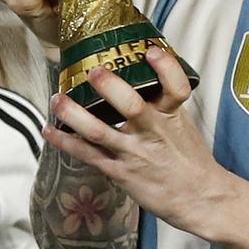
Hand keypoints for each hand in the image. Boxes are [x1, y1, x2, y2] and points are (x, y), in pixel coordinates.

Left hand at [43, 47, 226, 235]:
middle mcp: (153, 131)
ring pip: (99, 131)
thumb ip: (163, 101)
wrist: (199, 197)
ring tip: (58, 98)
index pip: (175, 87)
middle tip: (93, 71)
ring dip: (74, 114)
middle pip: (131, 106)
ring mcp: (134, 152)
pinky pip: (88, 154)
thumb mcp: (183, 123)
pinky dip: (66, 142)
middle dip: (110, 87)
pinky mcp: (120, 172)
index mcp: (172, 114)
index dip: (165, 68)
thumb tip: (142, 72)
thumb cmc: (189, 158)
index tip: (151, 51)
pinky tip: (50, 130)